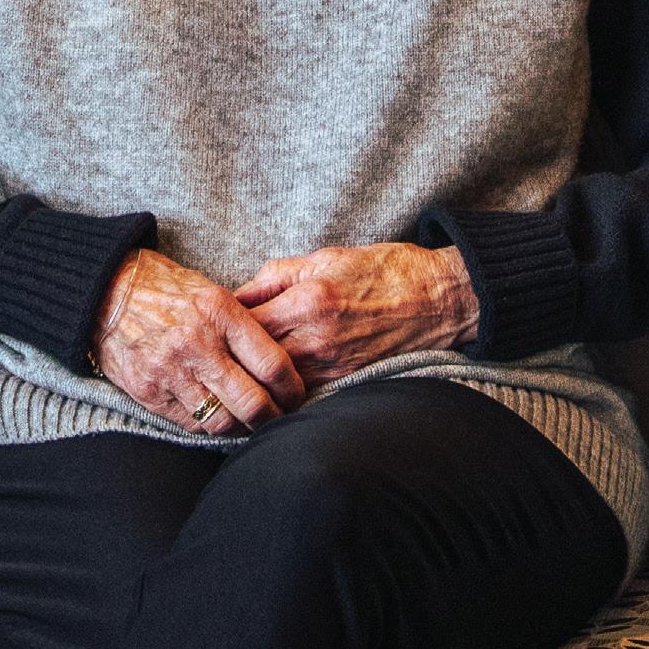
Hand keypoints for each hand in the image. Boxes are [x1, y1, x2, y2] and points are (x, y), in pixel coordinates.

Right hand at [91, 246, 305, 435]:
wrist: (107, 292)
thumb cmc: (166, 289)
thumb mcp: (211, 291)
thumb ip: (242, 324)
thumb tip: (278, 358)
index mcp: (220, 312)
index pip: (272, 363)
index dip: (292, 388)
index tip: (297, 394)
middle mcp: (197, 343)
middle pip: (252, 401)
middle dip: (274, 417)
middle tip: (282, 418)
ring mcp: (171, 370)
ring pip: (222, 420)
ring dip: (241, 426)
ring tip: (250, 422)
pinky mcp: (148, 392)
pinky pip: (190, 423)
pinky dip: (208, 424)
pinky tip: (216, 416)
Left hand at [235, 242, 479, 386]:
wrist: (436, 298)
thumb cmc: (383, 270)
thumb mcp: (325, 257)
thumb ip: (276, 275)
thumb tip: (238, 293)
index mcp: (307, 300)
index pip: (246, 323)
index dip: (224, 327)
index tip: (212, 326)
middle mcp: (316, 338)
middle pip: (255, 359)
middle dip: (234, 358)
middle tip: (216, 355)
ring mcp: (331, 365)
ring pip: (275, 382)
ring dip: (256, 378)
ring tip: (238, 372)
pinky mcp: (345, 381)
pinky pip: (303, 391)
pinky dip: (284, 388)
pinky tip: (273, 382)